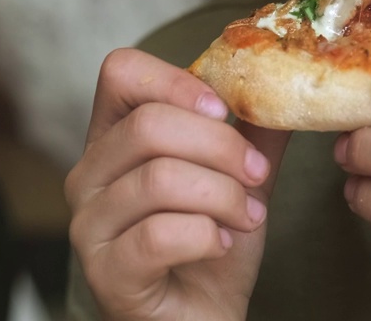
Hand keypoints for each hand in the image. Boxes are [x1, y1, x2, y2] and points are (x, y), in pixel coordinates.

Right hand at [64, 48, 290, 319]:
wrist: (204, 317)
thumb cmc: (212, 245)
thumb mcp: (237, 176)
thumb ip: (253, 129)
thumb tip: (283, 81)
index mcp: (113, 138)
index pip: (121, 73)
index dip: (177, 81)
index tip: (224, 111)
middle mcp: (88, 175)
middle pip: (148, 125)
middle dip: (221, 147)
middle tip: (256, 174)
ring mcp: (89, 226)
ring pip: (159, 179)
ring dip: (223, 196)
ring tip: (247, 216)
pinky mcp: (105, 272)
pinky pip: (159, 235)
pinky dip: (206, 236)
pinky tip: (221, 244)